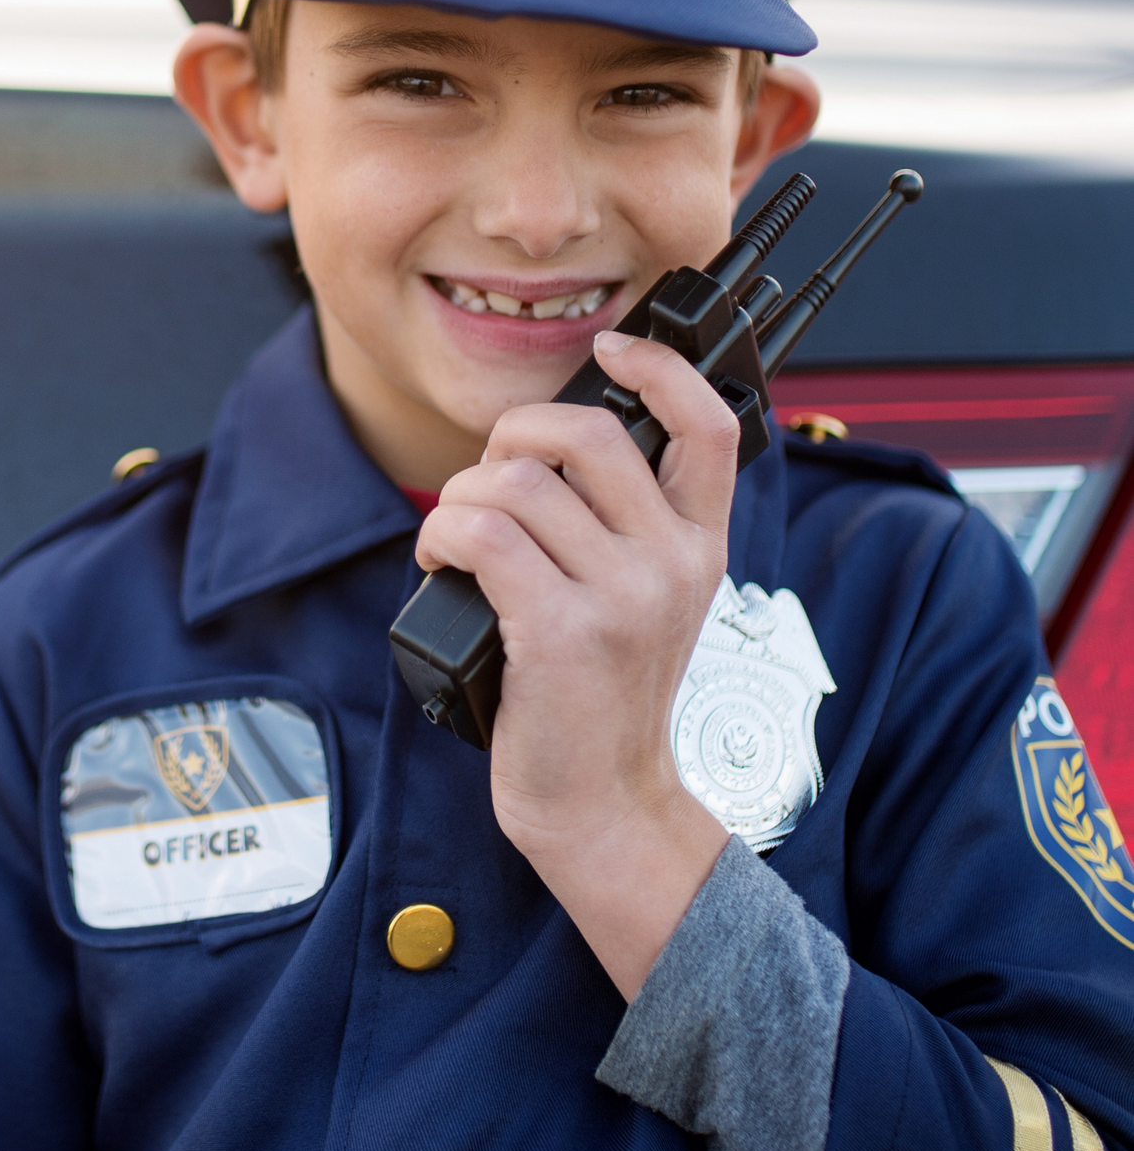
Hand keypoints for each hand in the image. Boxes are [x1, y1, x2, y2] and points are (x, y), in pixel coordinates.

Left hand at [414, 331, 736, 997]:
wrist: (603, 804)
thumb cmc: (602, 695)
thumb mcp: (648, 600)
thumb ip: (628, 524)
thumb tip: (551, 439)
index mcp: (701, 545)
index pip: (711, 425)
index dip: (662, 368)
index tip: (615, 346)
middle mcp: (673, 563)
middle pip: (588, 433)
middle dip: (516, 432)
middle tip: (489, 475)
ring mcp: (623, 598)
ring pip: (517, 481)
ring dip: (461, 497)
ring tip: (455, 535)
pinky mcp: (561, 632)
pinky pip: (483, 534)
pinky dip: (442, 534)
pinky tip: (439, 560)